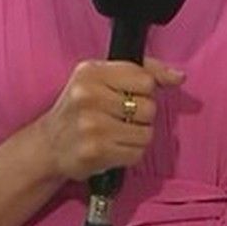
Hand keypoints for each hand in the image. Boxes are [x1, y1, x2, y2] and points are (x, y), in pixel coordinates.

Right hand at [38, 58, 183, 181]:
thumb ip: (142, 71)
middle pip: (149, 107)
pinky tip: (113, 148)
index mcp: (91, 71)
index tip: (131, 96)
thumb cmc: (78, 110)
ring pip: (146, 132)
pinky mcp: (96, 151)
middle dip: (140, 116)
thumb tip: (178, 77)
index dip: (144, 90)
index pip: (145, 78)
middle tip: (118, 118)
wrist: (48, 146)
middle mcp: (89, 95)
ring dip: (136, 137)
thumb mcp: (101, 78)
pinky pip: (137, 153)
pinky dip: (130, 153)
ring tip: (115, 134)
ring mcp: (92, 124)